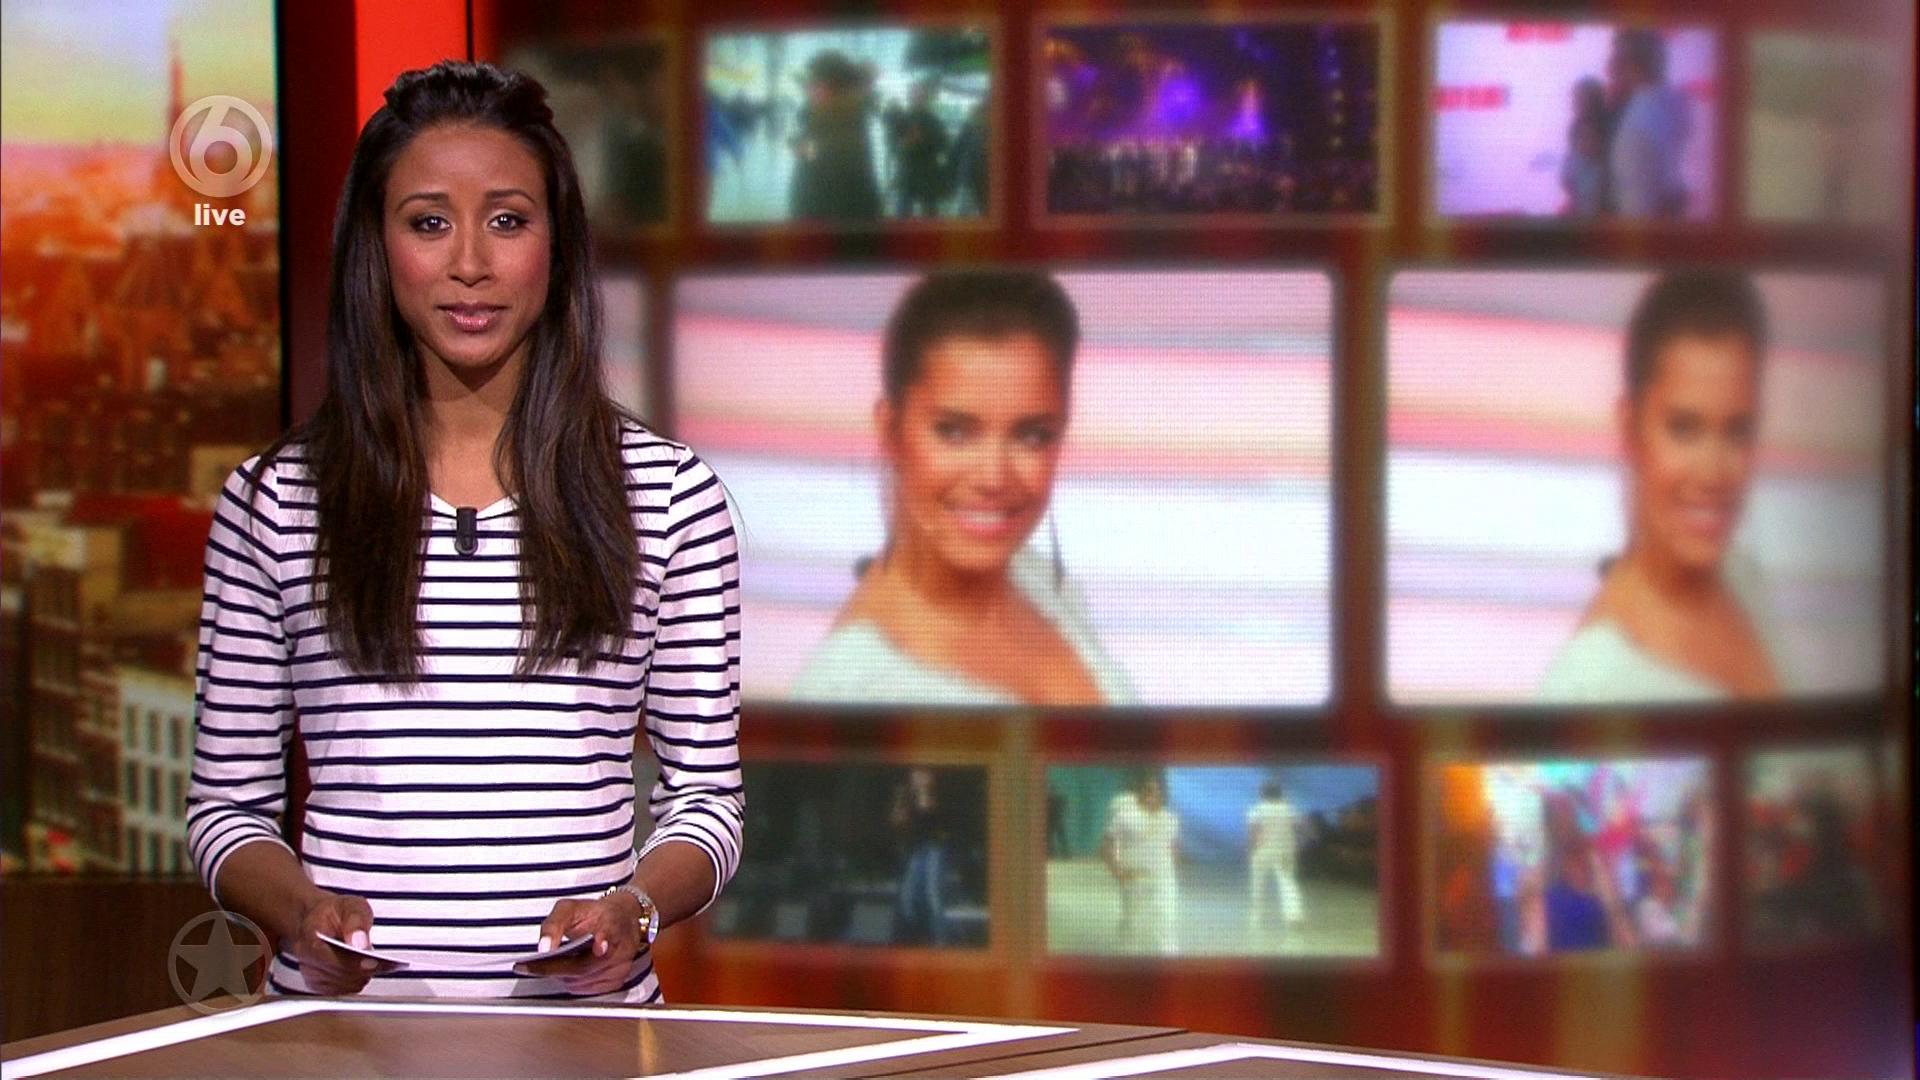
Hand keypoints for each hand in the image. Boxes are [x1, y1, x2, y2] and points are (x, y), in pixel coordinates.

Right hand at [286, 891, 380, 994]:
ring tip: (373, 962)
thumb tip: (359, 942)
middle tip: (382, 961)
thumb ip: (356, 922)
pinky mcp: (319, 985)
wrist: (317, 920)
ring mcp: (311, 974)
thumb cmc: (334, 913)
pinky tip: (364, 968)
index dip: (354, 963)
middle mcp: (307, 959)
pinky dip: (356, 981)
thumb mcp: (350, 906)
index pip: (331, 959)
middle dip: (363, 969)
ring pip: (343, 986)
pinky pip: (343, 991)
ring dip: (361, 976)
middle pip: (340, 975)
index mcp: (309, 938)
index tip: (374, 961)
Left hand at [514, 894, 645, 994]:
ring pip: (582, 981)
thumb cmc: (594, 914)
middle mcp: (620, 947)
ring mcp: (621, 967)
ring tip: (552, 963)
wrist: (622, 920)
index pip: (608, 933)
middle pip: (584, 967)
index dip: (603, 939)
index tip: (597, 947)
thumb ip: (554, 924)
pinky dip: (573, 982)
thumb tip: (544, 947)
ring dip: (562, 976)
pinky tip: (570, 969)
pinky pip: (586, 989)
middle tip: (529, 966)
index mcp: (612, 923)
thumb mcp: (569, 908)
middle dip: (553, 968)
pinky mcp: (618, 981)